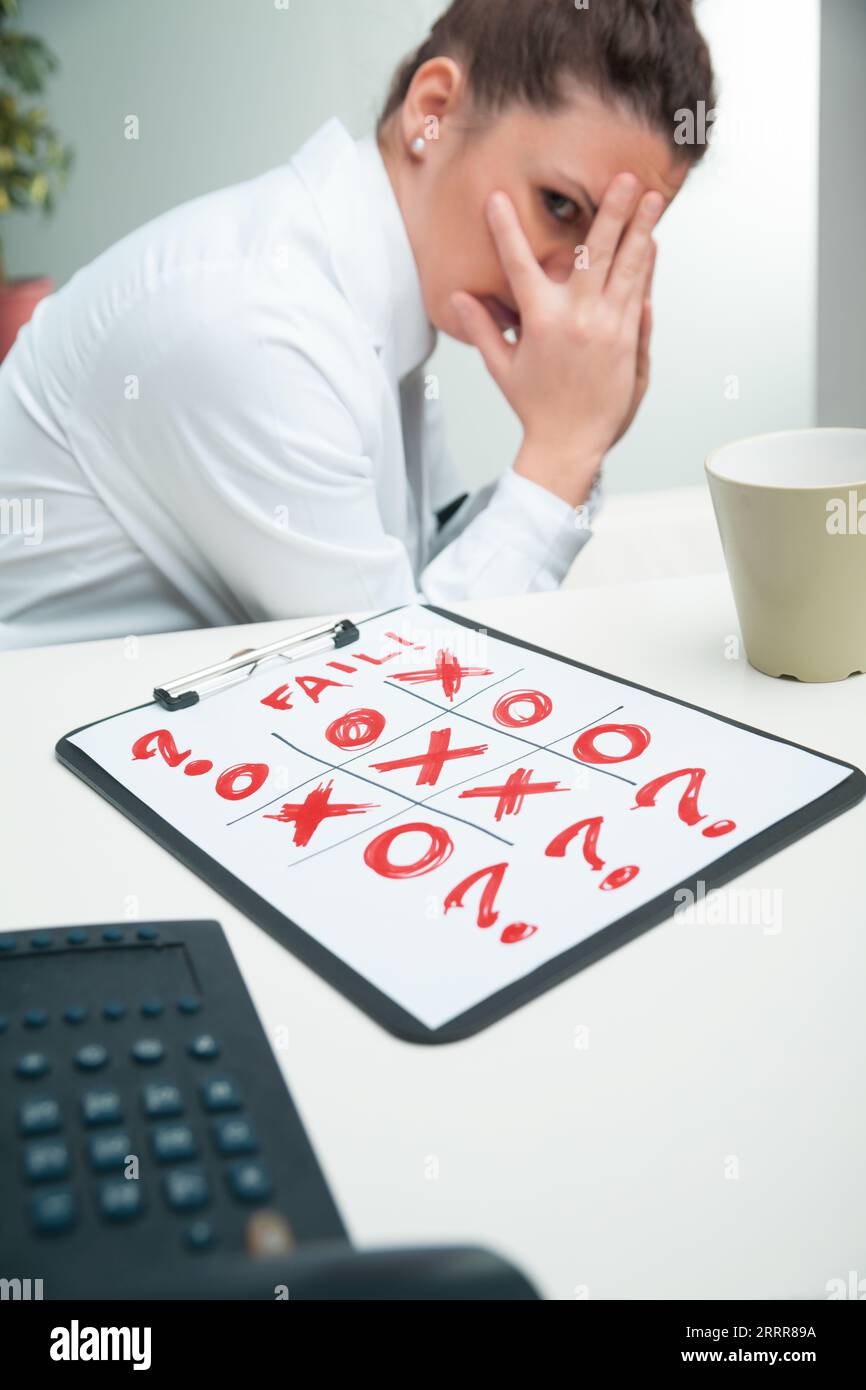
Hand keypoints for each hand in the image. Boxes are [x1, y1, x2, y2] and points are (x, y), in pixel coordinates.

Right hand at [452, 174, 662, 505]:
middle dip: (609, 211)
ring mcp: (608, 328)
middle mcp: (577, 318)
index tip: (496, 198)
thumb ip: (483, 328)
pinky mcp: (628, 341)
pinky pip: (639, 295)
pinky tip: (651, 242)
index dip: (504, 229)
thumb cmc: (534, 407)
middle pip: (595, 252)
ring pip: (627, 268)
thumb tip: (459, 298)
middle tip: (622, 176)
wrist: (569, 444)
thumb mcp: (502, 368)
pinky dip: (645, 267)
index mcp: (540, 321)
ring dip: (640, 230)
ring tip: (650, 198)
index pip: (518, 264)